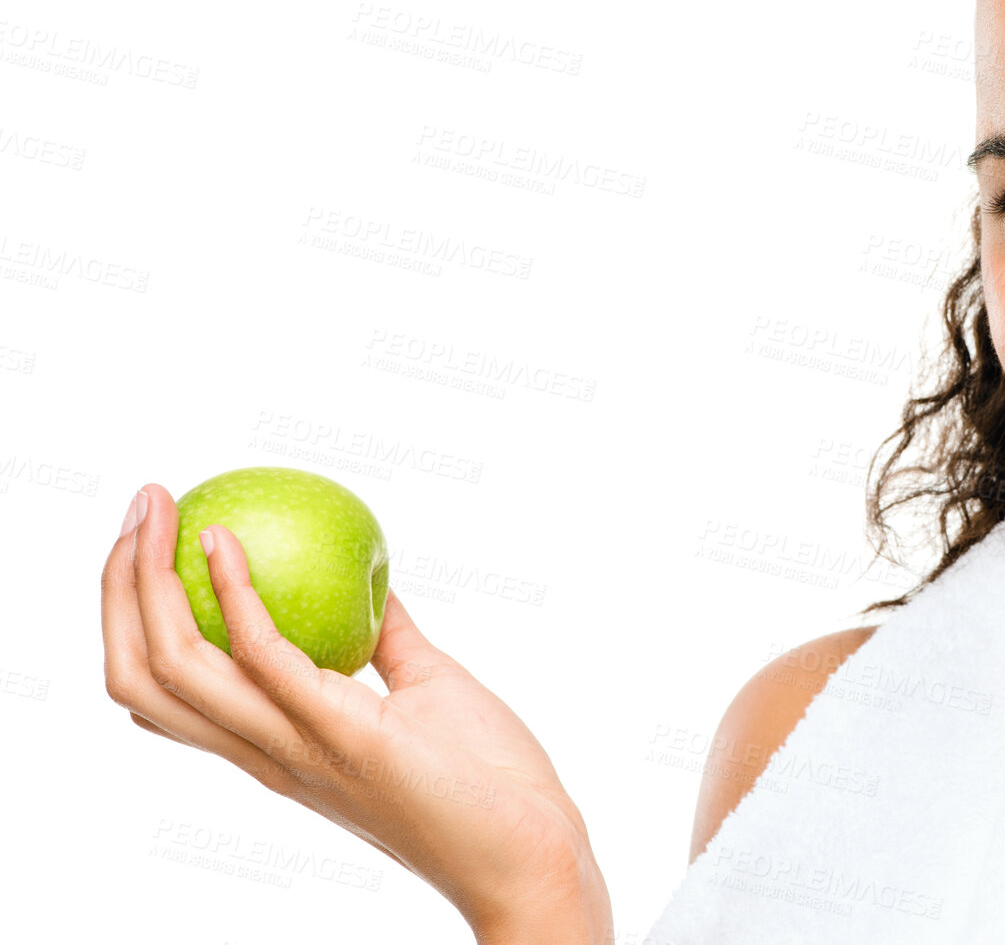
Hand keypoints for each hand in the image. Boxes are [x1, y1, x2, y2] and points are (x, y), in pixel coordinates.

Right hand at [100, 484, 612, 943]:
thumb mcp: (423, 689)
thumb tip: (374, 581)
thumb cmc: (485, 778)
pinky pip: (265, 658)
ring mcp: (296, 748)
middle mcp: (267, 753)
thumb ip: (388, 639)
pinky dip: (234, 594)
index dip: (132, 616)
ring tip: (157, 510)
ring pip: (177, 670)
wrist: (532, 849)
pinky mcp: (340, 737)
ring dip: (151, 580)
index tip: (145, 539)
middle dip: (120, 588)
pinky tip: (227, 542)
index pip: (166, 689)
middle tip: (139, 507)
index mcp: (275, 745)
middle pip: (145, 675)